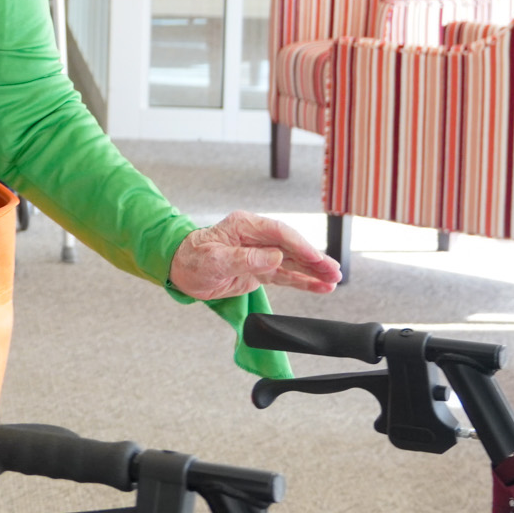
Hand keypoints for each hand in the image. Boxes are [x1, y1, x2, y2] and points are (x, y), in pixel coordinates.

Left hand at [169, 211, 340, 299]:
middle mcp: (256, 237)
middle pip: (292, 247)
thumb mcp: (214, 259)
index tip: (316, 258)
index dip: (300, 246)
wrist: (179, 270)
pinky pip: (285, 275)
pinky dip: (303, 281)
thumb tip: (275, 257)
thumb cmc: (191, 259)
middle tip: (334, 272)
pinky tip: (320, 286)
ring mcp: (260, 254)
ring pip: (293, 262)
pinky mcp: (260, 270)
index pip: (280, 233)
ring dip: (313, 271)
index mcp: (244, 226)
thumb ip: (246, 259)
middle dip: (314, 259)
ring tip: (334, 280)